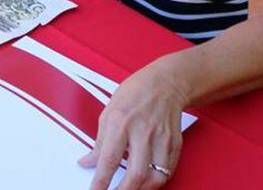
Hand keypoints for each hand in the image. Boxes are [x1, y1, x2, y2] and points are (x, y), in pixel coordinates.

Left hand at [79, 65, 186, 189]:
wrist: (165, 83)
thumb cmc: (135, 93)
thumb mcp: (109, 112)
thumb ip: (100, 141)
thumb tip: (87, 162)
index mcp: (120, 121)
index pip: (109, 159)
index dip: (101, 182)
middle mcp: (142, 131)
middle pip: (135, 175)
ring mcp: (161, 139)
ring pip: (154, 178)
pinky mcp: (175, 144)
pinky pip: (167, 172)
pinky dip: (155, 181)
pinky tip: (146, 182)